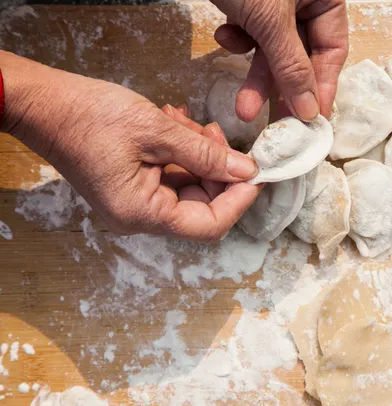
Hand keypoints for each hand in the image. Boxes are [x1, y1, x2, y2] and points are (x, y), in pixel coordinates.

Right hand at [1, 52, 260, 240]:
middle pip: (203, 205)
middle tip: (216, 133)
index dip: (239, 200)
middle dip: (218, 168)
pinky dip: (182, 151)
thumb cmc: (90, 117)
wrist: (44, 104)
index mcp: (142, 213)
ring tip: (188, 121)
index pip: (209, 224)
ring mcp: (136, 201)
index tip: (257, 171)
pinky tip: (176, 123)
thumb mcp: (156, 132)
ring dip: (199, 154)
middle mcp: (140, 216)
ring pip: (190, 186)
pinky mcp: (134, 185)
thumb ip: (205, 154)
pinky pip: (172, 175)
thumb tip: (247, 171)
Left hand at [212, 0, 348, 120]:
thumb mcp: (270, 20)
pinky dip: (238, 40)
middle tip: (276, 125)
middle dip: (281, 87)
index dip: (323, 87)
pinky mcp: (251, 2)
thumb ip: (290, 65)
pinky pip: (251, 32)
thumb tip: (309, 111)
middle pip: (302, 55)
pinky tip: (223, 36)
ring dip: (255, 75)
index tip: (312, 121)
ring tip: (242, 106)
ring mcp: (278, 2)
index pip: (333, 49)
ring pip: (272, 49)